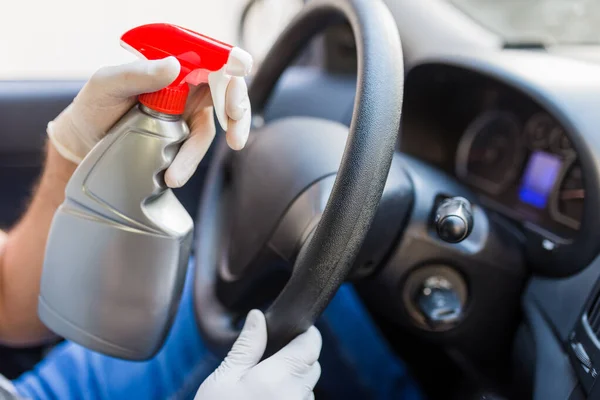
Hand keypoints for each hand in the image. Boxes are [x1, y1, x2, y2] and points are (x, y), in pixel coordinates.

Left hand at [47, 56, 250, 187]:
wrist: (83, 144)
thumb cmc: (94, 106)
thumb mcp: (108, 84)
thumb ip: (137, 73)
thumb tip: (174, 66)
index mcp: (175, 67)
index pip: (215, 64)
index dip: (233, 79)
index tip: (234, 102)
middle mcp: (187, 88)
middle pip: (228, 95)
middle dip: (237, 117)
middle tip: (235, 139)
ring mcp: (186, 115)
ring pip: (212, 129)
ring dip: (198, 154)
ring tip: (175, 176)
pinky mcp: (181, 140)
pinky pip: (194, 150)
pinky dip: (187, 164)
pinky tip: (171, 176)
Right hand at [195, 310, 321, 399]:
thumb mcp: (224, 378)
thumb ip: (247, 346)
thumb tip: (258, 316)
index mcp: (279, 377)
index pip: (311, 345)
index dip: (305, 334)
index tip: (293, 330)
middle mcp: (296, 396)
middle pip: (312, 365)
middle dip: (297, 357)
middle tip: (269, 360)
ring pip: (308, 388)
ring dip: (294, 382)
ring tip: (262, 388)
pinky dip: (290, 399)